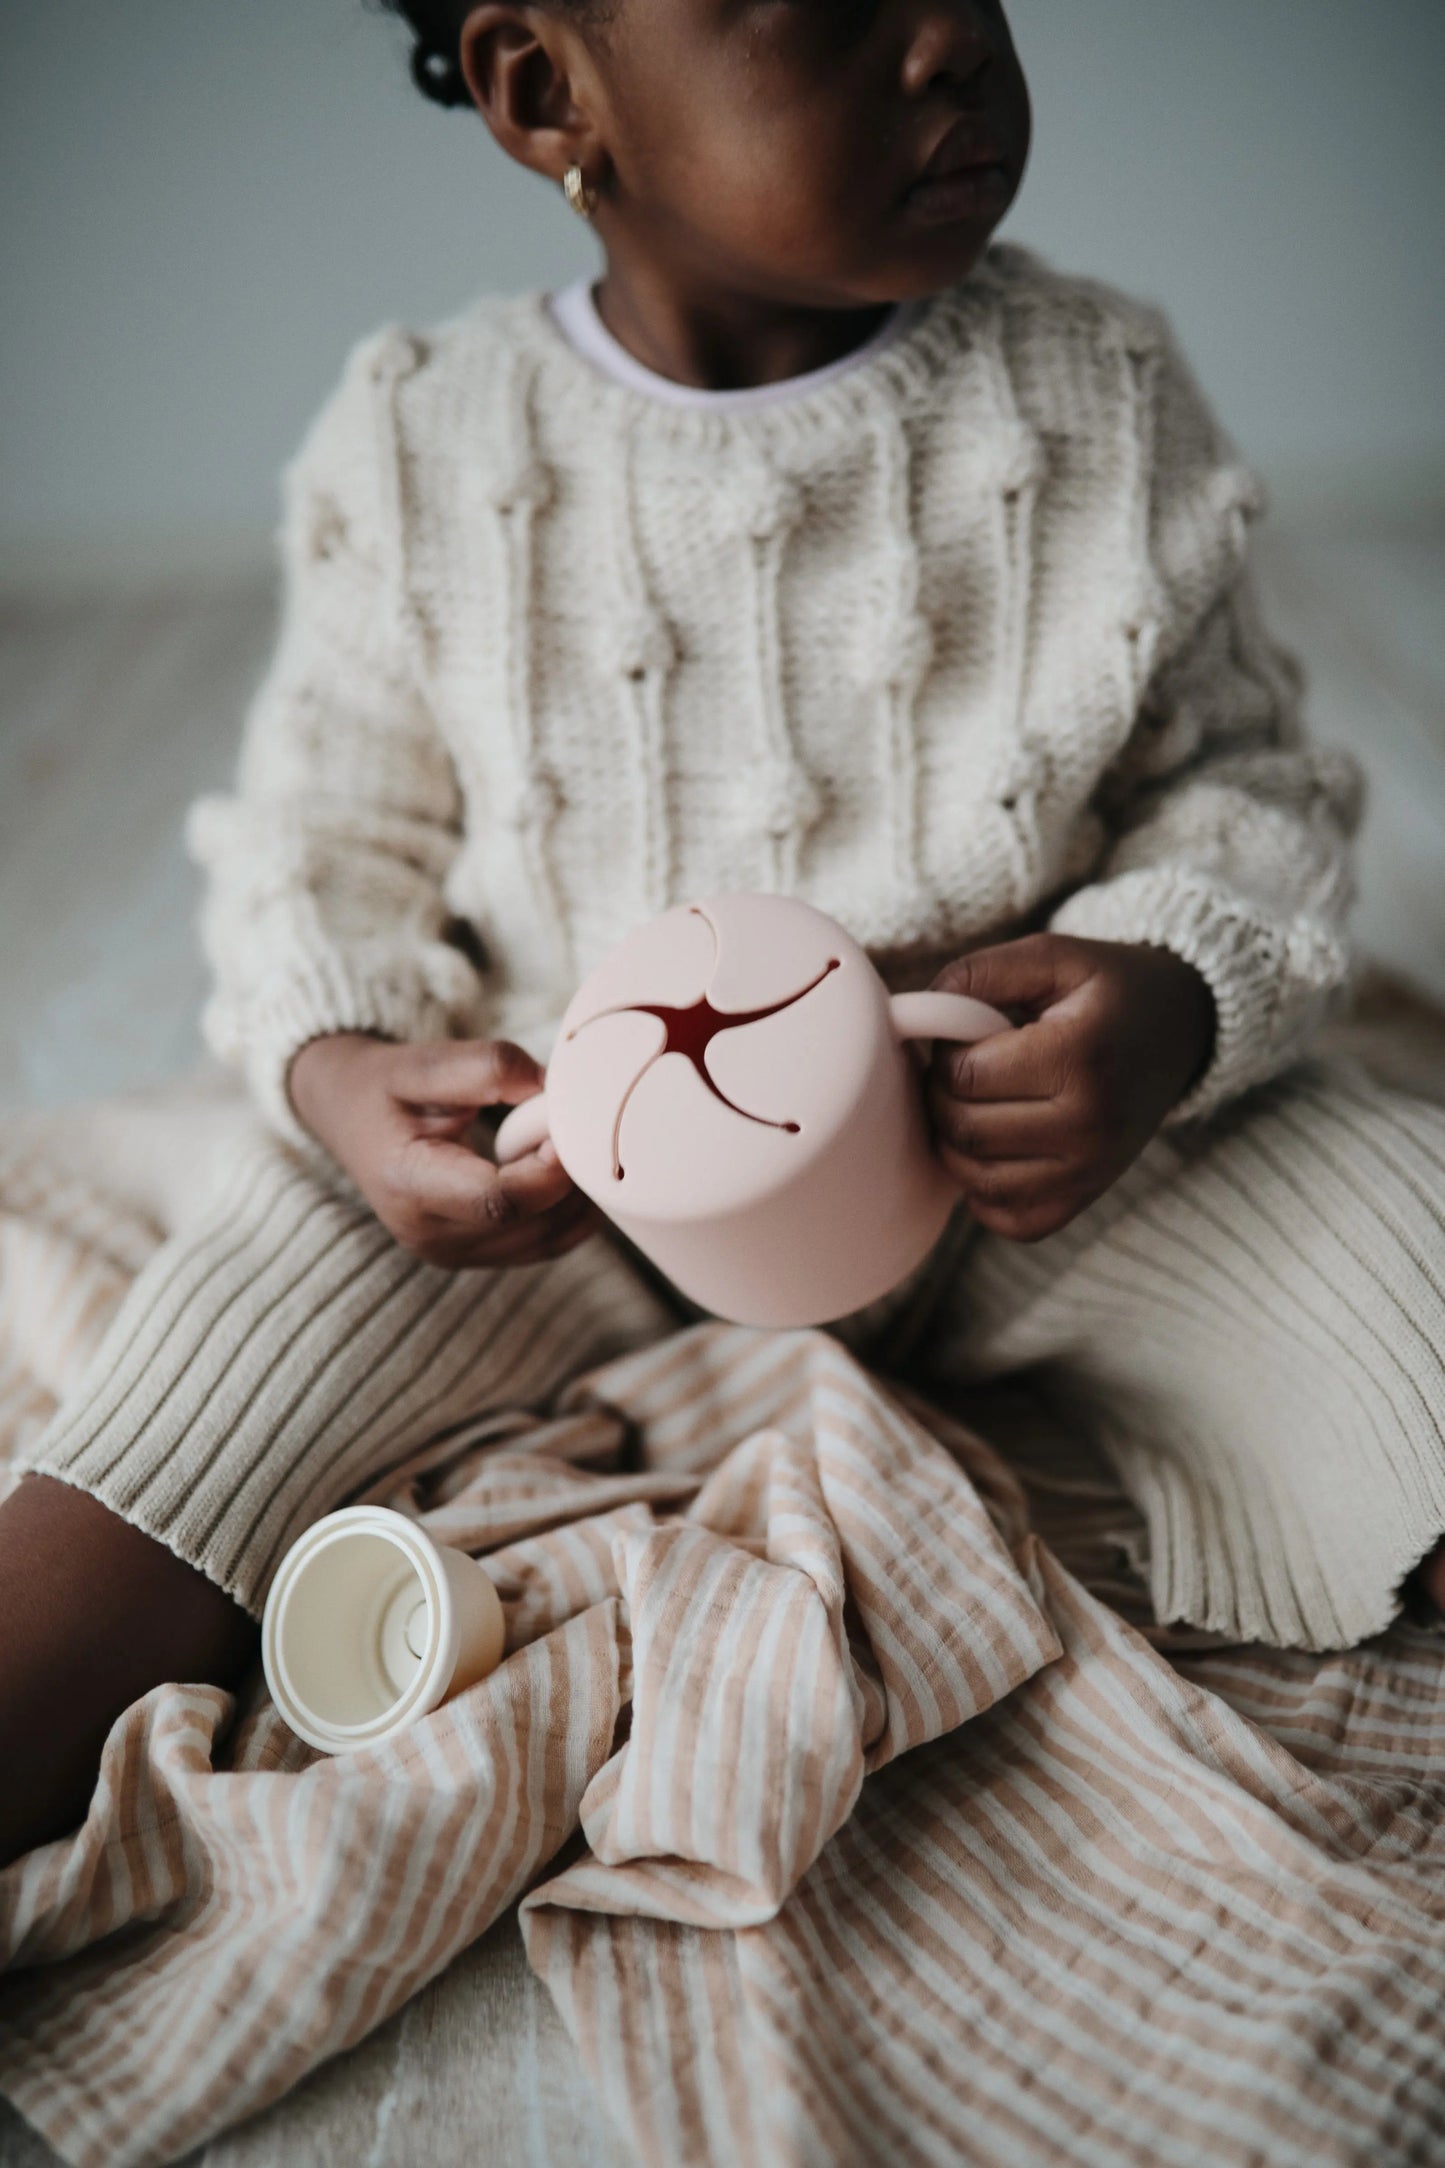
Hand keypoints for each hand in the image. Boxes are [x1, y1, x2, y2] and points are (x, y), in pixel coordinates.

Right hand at [288, 1033, 604, 1268]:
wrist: (348, 1115)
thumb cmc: (384, 1086)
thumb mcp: (421, 1061)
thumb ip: (486, 1067)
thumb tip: (551, 1086)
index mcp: (407, 1185)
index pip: (498, 1201)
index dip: (548, 1171)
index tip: (568, 1128)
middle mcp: (428, 1234)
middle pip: (531, 1224)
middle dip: (571, 1178)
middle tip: (583, 1128)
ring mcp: (451, 1254)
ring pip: (548, 1240)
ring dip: (579, 1197)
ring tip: (575, 1144)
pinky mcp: (472, 1256)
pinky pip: (544, 1245)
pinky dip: (570, 1211)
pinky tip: (570, 1171)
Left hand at [923, 933, 1216, 1242]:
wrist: (1179, 1030)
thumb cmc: (1105, 990)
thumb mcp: (1052, 955)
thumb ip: (979, 973)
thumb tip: (916, 1012)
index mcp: (1080, 1057)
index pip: (964, 1076)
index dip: (946, 1053)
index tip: (966, 1036)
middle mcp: (1090, 1125)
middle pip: (965, 1130)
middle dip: (943, 1097)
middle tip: (964, 1069)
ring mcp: (1091, 1172)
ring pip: (977, 1180)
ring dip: (956, 1143)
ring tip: (976, 1104)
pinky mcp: (1086, 1199)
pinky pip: (1009, 1220)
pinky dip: (984, 1191)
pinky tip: (996, 1148)